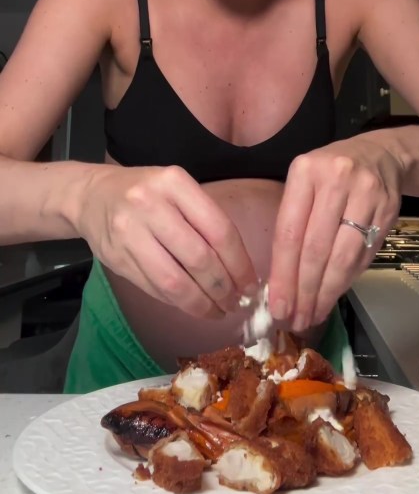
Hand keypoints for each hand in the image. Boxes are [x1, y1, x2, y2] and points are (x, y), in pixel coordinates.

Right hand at [76, 164, 256, 318]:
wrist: (91, 196)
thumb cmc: (146, 193)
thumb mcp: (178, 190)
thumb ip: (206, 220)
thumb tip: (240, 269)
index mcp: (174, 182)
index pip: (218, 230)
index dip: (239, 263)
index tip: (251, 284)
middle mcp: (150, 205)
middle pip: (199, 258)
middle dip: (223, 287)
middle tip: (236, 302)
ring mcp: (129, 233)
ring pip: (175, 281)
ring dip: (202, 303)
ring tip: (218, 311)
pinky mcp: (116, 259)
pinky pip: (154, 289)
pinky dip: (178, 303)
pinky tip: (193, 306)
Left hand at [268, 140, 403, 329]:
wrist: (380, 154)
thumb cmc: (330, 175)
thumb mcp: (304, 184)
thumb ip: (293, 223)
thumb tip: (281, 283)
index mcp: (305, 172)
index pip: (290, 231)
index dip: (283, 273)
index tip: (278, 305)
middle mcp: (336, 179)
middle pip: (316, 248)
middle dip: (304, 291)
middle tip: (295, 319)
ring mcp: (366, 194)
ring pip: (343, 256)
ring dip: (326, 292)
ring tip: (313, 315)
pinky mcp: (388, 210)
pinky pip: (364, 255)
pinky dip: (347, 280)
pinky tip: (334, 294)